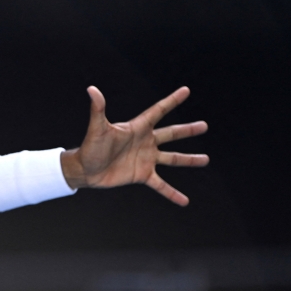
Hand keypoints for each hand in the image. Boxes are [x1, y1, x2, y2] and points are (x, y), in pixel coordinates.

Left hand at [61, 86, 208, 205]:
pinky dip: (172, 193)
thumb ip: (98, 109)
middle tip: (204, 125)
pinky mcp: (142, 175)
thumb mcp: (97, 128)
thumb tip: (91, 89)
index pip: (158, 111)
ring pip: (172, 158)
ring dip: (188, 159)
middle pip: (170, 134)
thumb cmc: (90, 147)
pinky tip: (184, 201)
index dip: (172, 101)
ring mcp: (145, 159)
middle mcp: (144, 142)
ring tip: (205, 159)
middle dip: (187, 130)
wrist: (85, 170)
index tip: (186, 90)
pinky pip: (161, 185)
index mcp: (137, 128)